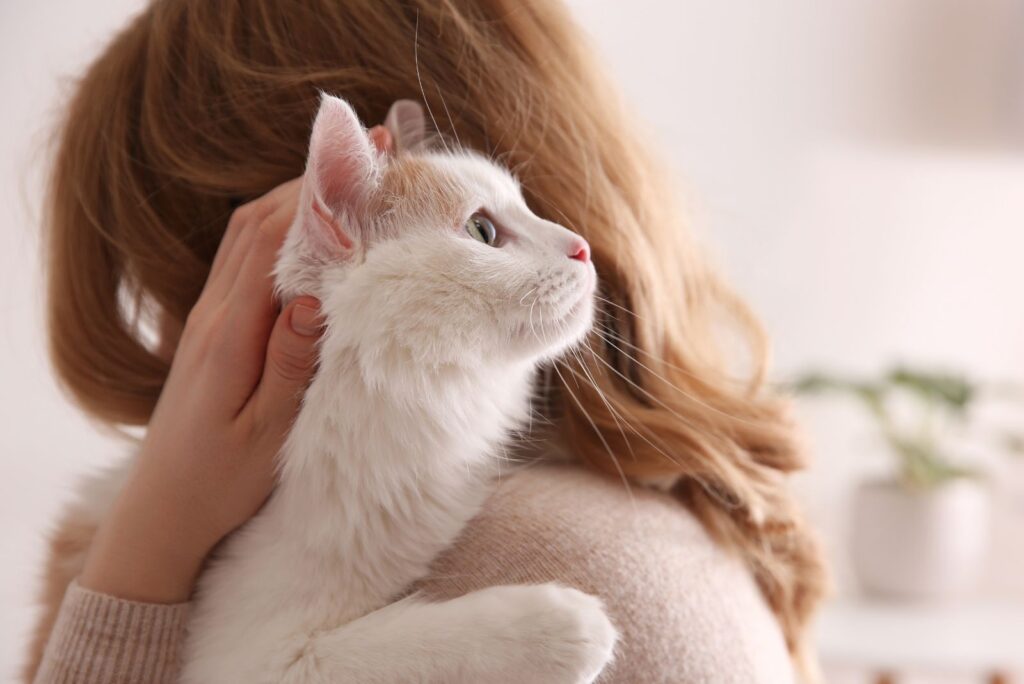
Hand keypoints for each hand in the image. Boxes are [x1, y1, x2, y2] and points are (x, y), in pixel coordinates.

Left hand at [79, 125, 395, 603]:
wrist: (164, 510)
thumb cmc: (220, 480)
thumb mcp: (265, 435)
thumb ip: (289, 365)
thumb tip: (314, 297)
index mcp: (229, 336)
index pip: (271, 241)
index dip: (317, 193)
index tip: (365, 160)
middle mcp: (213, 314)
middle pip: (259, 222)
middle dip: (314, 179)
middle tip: (374, 151)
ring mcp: (208, 318)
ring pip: (249, 234)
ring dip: (296, 197)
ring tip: (351, 175)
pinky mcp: (212, 329)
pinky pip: (244, 259)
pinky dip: (280, 228)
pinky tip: (312, 227)